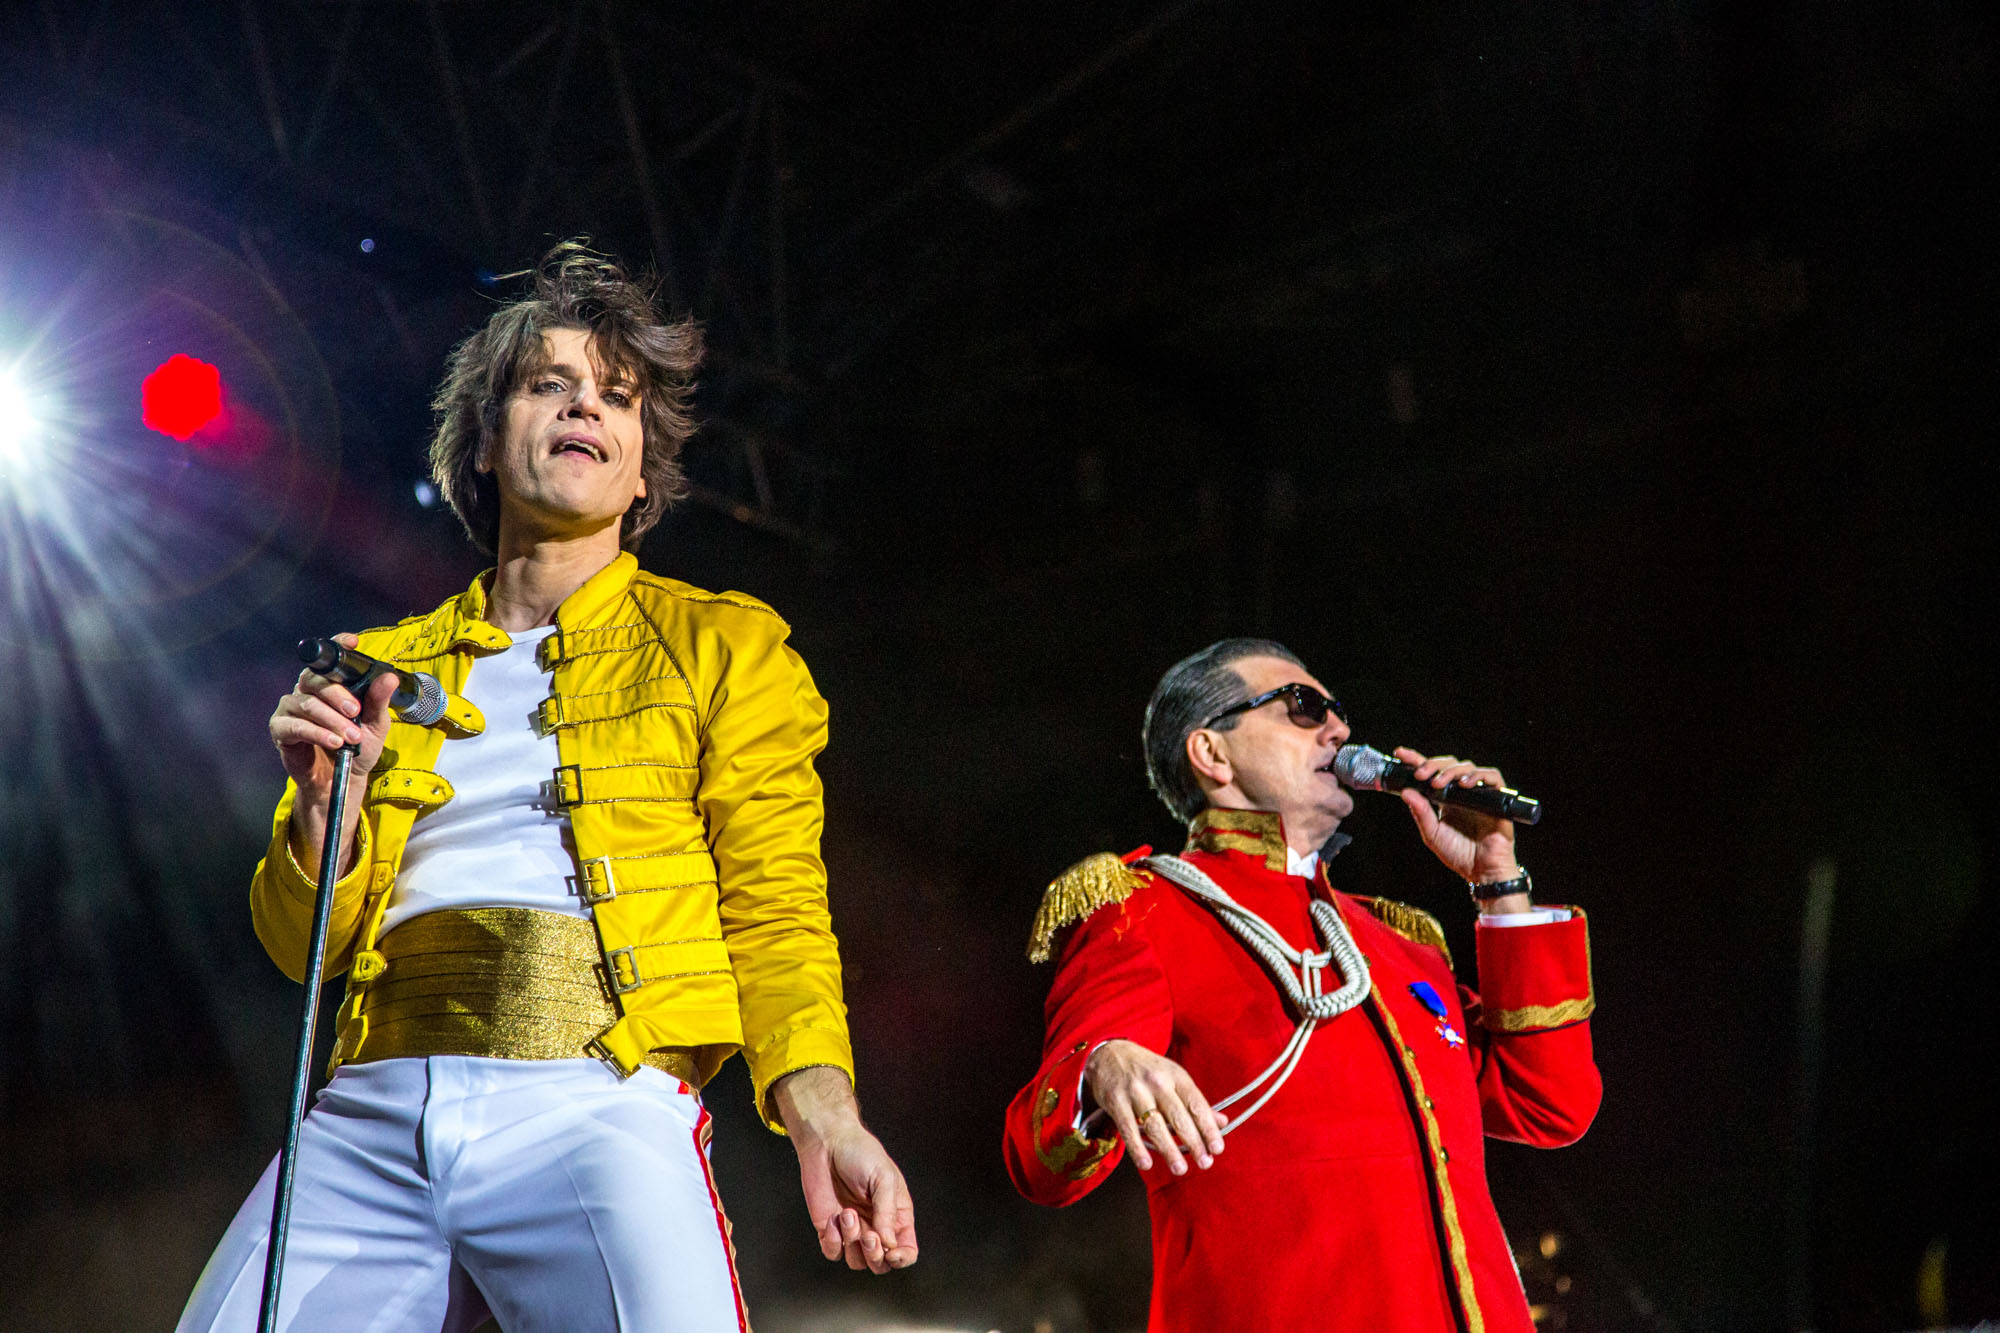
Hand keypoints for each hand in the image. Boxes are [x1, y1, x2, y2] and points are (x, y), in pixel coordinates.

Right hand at [271, 632, 397, 875]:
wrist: (342, 779)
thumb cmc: (357, 746)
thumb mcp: (375, 724)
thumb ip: (379, 700)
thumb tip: (390, 677)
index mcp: (329, 684)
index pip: (329, 659)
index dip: (337, 646)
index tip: (353, 642)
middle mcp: (306, 691)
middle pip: (315, 679)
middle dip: (338, 695)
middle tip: (355, 712)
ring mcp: (290, 709)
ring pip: (307, 703)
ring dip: (332, 720)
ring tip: (351, 737)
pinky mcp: (281, 730)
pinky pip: (295, 726)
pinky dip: (317, 733)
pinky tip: (334, 742)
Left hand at [773, 1067, 917, 1273]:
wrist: (827, 1142)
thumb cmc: (861, 1153)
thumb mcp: (883, 1178)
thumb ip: (887, 1211)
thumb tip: (888, 1243)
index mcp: (896, 1215)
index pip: (906, 1250)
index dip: (902, 1258)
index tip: (892, 1251)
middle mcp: (876, 1226)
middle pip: (881, 1263)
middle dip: (875, 1255)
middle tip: (869, 1234)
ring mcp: (852, 1230)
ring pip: (857, 1261)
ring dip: (852, 1242)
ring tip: (847, 1213)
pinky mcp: (829, 1229)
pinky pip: (833, 1252)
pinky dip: (833, 1241)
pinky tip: (833, 1219)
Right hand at [1082, 1039, 1225, 1175]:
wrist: (1109, 1053)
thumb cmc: (1147, 1069)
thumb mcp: (1174, 1077)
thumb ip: (1195, 1101)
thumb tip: (1222, 1122)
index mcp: (1176, 1075)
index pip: (1196, 1104)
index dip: (1208, 1127)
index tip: (1217, 1148)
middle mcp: (1157, 1081)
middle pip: (1178, 1116)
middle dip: (1193, 1142)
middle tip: (1204, 1163)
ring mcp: (1135, 1091)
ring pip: (1155, 1125)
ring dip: (1169, 1150)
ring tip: (1180, 1169)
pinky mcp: (1115, 1100)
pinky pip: (1128, 1128)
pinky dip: (1137, 1148)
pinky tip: (1146, 1164)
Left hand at [1391, 747, 1521, 888]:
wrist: (1483, 872)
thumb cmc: (1459, 855)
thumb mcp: (1432, 834)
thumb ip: (1420, 813)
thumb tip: (1405, 792)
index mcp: (1446, 799)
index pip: (1431, 772)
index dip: (1417, 760)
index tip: (1400, 753)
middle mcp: (1462, 793)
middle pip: (1449, 764)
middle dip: (1433, 765)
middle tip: (1421, 774)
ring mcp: (1479, 794)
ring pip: (1468, 767)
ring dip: (1451, 771)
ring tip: (1439, 782)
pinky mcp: (1497, 799)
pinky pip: (1492, 777)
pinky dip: (1479, 775)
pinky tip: (1465, 784)